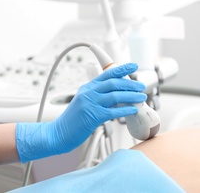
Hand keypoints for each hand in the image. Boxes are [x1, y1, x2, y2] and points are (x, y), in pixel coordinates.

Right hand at [16, 63, 146, 162]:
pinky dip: (125, 110)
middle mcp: (88, 93)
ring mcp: (90, 104)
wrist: (58, 133)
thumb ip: (97, 97)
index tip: (133, 66)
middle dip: (130, 84)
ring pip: (115, 95)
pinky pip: (113, 111)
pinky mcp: (93, 116)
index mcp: (87, 88)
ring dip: (131, 96)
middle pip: (113, 83)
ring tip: (141, 98)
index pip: (107, 73)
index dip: (122, 69)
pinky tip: (133, 110)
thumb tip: (117, 96)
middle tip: (141, 86)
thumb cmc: (72, 120)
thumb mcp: (83, 102)